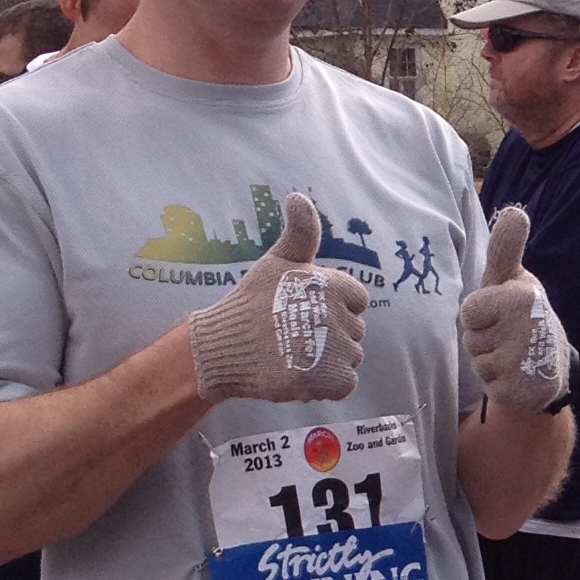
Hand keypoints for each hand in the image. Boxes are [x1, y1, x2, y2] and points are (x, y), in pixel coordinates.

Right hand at [188, 192, 368, 403]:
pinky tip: (300, 374)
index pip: (358, 299)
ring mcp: (335, 349)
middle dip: (330, 335)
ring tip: (294, 354)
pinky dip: (327, 384)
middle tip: (294, 335)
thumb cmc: (250, 303)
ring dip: (328, 361)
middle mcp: (338, 315)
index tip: (306, 311)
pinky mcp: (330, 379)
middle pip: (354, 330)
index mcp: (332, 285)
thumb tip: (298, 195)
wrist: (222, 346)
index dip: (334, 307)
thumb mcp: (277, 261)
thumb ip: (301, 232)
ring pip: (351, 357)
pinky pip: (346, 382)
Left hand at [459, 205, 564, 409]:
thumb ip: (506, 248)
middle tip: (509, 338)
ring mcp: (525, 360)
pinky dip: (499, 384)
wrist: (551, 365)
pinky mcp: (521, 389)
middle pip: (471, 337)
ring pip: (478, 362)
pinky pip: (489, 385)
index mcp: (522, 297)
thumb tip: (514, 210)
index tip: (502, 314)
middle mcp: (527, 327)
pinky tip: (517, 376)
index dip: (480, 315)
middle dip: (483, 340)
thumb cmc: (521, 314)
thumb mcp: (512, 280)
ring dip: (490, 362)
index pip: (469, 310)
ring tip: (513, 356)